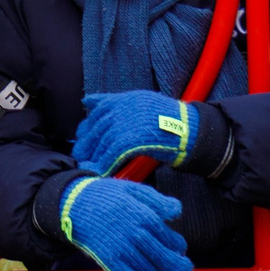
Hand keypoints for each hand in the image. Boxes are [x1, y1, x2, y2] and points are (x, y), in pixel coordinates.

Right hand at [58, 176, 193, 270]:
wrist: (73, 204)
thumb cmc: (105, 197)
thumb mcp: (133, 189)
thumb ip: (158, 200)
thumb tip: (176, 212)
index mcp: (148, 217)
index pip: (177, 244)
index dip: (178, 250)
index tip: (169, 249)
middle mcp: (140, 236)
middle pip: (174, 265)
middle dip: (178, 270)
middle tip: (169, 267)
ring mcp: (126, 251)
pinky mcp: (111, 263)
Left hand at [74, 91, 201, 175]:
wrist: (189, 131)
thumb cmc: (167, 118)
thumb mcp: (139, 103)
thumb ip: (112, 101)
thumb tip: (86, 101)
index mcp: (125, 99)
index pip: (99, 111)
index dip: (88, 125)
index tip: (82, 136)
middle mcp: (124, 109)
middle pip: (99, 127)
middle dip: (87, 142)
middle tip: (79, 153)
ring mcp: (128, 123)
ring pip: (104, 142)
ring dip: (93, 155)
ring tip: (85, 164)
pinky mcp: (133, 139)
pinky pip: (113, 153)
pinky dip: (104, 163)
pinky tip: (98, 171)